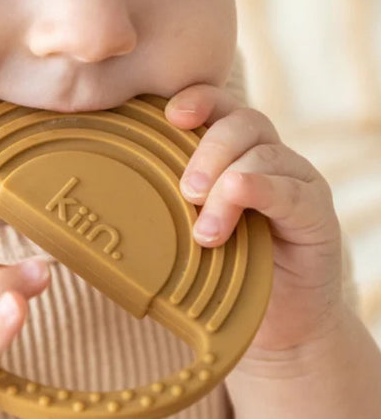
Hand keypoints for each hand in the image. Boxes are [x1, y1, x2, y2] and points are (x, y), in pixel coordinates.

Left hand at [164, 85, 344, 362]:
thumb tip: (100, 190)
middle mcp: (265, 152)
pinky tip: (239, 200)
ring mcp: (295, 178)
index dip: (196, 101)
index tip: (171, 116)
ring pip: (263, 155)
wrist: (275, 317)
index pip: (216, 104)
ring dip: (227, 187)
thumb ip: (158, 197)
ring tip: (206, 230)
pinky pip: (292, 189)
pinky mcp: (318, 210)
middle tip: (185, 190)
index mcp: (230, 147)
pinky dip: (262, 190)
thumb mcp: (183, 223)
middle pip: (241, 122)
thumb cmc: (219, 263)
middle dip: (209, 151)